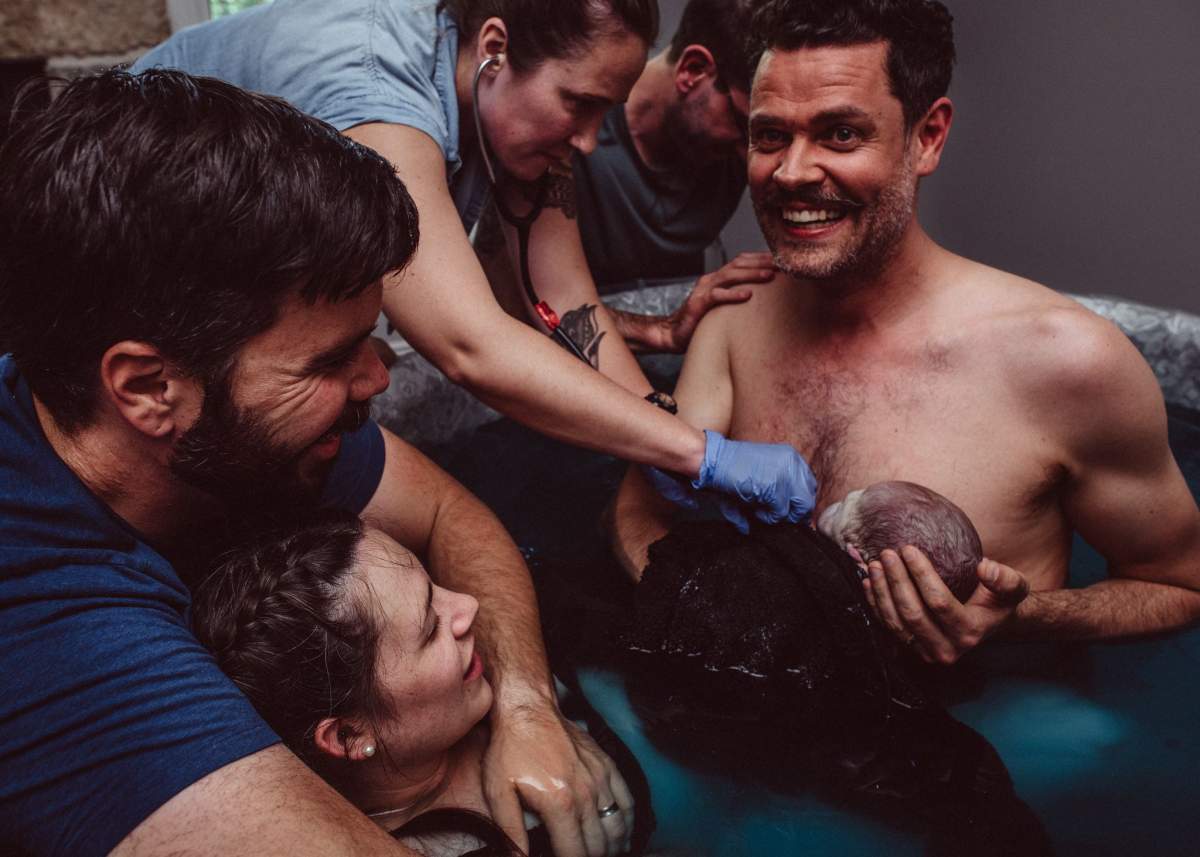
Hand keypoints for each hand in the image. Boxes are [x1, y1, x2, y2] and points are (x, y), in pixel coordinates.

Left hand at [483, 701, 633, 856]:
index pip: (574, 853)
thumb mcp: (498, 791)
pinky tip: (621, 832)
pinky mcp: (607, 765)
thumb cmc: (510, 747)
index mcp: (560, 804)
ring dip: (612, 846)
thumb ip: (510, 831)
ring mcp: (600, 778)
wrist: (528, 708)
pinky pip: (627, 800)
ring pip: (618, 826)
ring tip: (603, 854)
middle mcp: (586, 793)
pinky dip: (627, 821)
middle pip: (599, 845)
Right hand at [662, 252, 774, 351]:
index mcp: (717, 278)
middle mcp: (711, 280)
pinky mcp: (698, 303)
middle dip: (760, 262)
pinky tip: (748, 295)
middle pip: (738, 264)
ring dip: (751, 274)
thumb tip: (764, 300)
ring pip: (730, 275)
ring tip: (769, 275)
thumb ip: (737, 299)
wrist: (673, 334)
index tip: (781, 260)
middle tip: (781, 264)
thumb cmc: (700, 323)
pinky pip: (717, 296)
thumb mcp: (723, 308)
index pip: (741, 261)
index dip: (760, 258)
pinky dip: (733, 294)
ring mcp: (704, 290)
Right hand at [693, 430, 817, 532]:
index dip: (799, 504)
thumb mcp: (761, 475)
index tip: (788, 514)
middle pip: (809, 498)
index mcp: (790, 457)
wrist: (711, 460)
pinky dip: (768, 517)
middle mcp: (792, 462)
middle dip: (794, 513)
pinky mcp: (775, 485)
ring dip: (780, 516)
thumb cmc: (731, 469)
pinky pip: (781, 512)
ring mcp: (785, 473)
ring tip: (761, 511)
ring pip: (798, 507)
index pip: (809, 486)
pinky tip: (755, 510)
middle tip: (775, 517)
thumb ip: (780, 494)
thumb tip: (795, 519)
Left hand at [862, 546, 1029, 663]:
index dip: (921, 574)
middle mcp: (946, 649)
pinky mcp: (910, 649)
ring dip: (881, 592)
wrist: (987, 623)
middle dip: (896, 581)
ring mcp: (925, 652)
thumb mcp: (1013, 587)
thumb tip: (985, 567)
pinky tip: (869, 582)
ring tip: (874, 564)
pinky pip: (887, 627)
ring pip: (895, 623)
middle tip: (887, 554)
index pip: (938, 602)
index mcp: (969, 633)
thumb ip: (1005, 578)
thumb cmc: (998, 601)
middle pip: (912, 614)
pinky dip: (875, 604)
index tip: (908, 548)